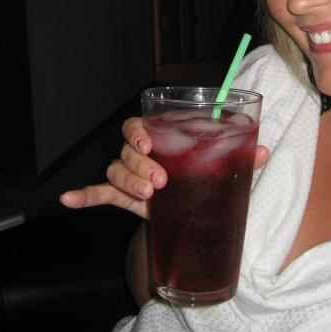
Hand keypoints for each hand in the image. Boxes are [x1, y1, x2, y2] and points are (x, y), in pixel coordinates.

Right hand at [59, 117, 269, 219]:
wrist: (190, 206)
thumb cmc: (203, 176)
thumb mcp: (221, 166)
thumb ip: (239, 157)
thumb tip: (262, 150)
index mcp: (161, 138)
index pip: (137, 125)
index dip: (137, 131)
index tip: (147, 141)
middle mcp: (140, 153)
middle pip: (127, 151)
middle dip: (140, 165)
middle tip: (160, 180)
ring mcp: (130, 176)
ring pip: (116, 171)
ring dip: (128, 182)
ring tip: (148, 196)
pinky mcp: (124, 197)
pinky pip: (101, 194)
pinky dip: (85, 196)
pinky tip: (68, 199)